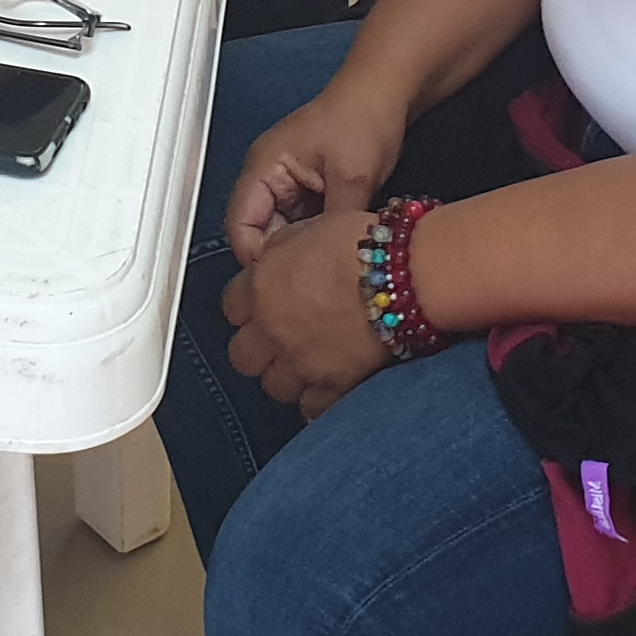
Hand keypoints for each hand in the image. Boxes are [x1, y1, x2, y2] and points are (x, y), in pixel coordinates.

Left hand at [222, 208, 394, 416]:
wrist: (404, 274)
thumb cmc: (364, 245)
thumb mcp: (309, 228)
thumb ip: (281, 250)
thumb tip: (273, 261)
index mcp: (262, 286)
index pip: (231, 307)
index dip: (248, 307)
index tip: (261, 307)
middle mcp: (273, 328)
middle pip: (243, 357)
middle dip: (259, 350)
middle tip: (279, 342)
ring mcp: (301, 361)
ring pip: (274, 386)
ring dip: (287, 377)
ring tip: (307, 365)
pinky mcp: (333, 385)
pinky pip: (311, 408)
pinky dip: (317, 400)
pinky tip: (327, 387)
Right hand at [225, 81, 413, 265]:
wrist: (389, 91)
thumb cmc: (364, 117)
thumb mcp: (351, 177)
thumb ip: (333, 224)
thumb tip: (331, 263)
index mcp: (264, 168)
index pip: (239, 227)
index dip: (258, 258)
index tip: (285, 279)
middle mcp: (269, 175)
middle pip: (259, 232)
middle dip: (282, 255)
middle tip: (312, 274)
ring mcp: (289, 181)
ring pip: (284, 230)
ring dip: (302, 245)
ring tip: (326, 260)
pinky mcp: (310, 186)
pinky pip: (303, 221)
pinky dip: (316, 235)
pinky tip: (335, 245)